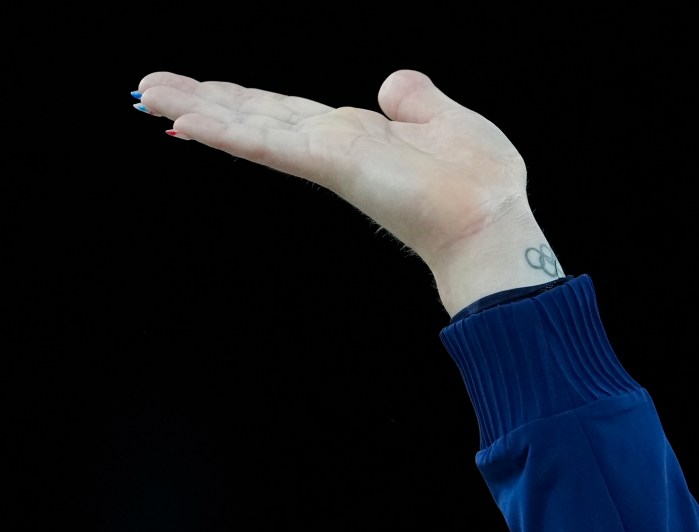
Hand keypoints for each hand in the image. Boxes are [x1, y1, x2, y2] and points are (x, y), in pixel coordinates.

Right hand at [135, 69, 539, 277]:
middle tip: (148, 88)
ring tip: (147, 96)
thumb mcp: (448, 119)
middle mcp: (333, 145)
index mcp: (356, 135)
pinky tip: (188, 122)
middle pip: (255, 115)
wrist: (492, 221)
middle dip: (202, 101)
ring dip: (198, 110)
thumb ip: (415, 99)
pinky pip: (270, 143)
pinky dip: (229, 132)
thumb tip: (391, 84)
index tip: (200, 91)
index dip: (242, 101)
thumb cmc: (480, 183)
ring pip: (249, 127)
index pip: (286, 111)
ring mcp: (328, 155)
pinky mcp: (331, 164)